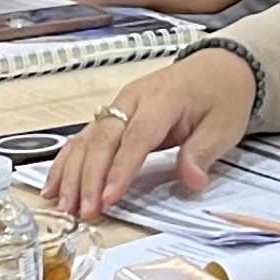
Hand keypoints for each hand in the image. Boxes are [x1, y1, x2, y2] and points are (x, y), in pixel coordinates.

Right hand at [45, 49, 260, 217]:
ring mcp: (119, 106)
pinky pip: (84, 139)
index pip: (137, 136)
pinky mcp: (112, 116)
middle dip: (90, 177)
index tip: (110, 198)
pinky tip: (54, 187)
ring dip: (73, 173)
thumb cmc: (221, 97)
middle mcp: (133, 99)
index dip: (121, 168)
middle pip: (104, 138)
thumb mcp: (224, 125)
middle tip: (85, 211)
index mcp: (163, 98)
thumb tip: (192, 180)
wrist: (219, 68)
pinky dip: (67, 163)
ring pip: (87, 139)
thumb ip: (203, 152)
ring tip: (65, 206)